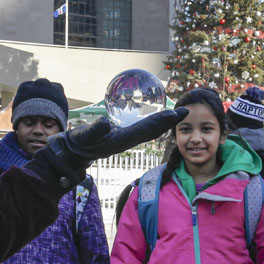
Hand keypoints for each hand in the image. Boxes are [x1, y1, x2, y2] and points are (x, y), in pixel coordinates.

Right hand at [54, 110, 187, 167]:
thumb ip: (94, 130)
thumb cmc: (80, 142)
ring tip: (177, 114)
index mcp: (123, 140)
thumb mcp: (85, 135)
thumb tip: (105, 123)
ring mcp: (128, 138)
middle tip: (186, 111)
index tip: (175, 113)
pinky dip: (153, 121)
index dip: (161, 122)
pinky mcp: (124, 136)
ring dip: (165, 122)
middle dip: (170, 121)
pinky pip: (143, 128)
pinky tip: (157, 116)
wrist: (76, 152)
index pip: (147, 129)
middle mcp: (129, 140)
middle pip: (154, 130)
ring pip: (151, 130)